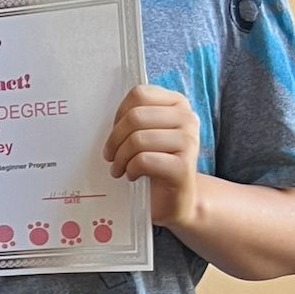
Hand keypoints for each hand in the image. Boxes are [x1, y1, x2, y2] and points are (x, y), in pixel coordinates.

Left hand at [105, 85, 202, 231]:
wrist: (175, 199)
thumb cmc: (155, 164)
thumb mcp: (146, 134)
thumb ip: (134, 118)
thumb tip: (105, 112)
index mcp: (177, 104)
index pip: (139, 94)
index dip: (120, 114)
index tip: (116, 133)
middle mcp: (188, 118)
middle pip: (136, 116)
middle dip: (115, 139)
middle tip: (110, 156)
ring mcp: (189, 142)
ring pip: (138, 139)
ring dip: (120, 158)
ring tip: (119, 169)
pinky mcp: (184, 167)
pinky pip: (144, 160)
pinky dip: (130, 170)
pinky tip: (132, 176)